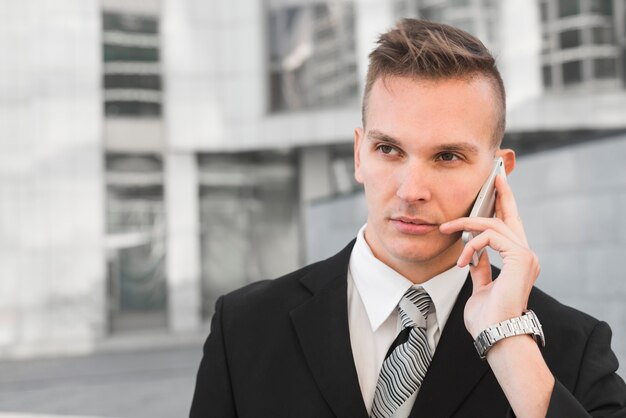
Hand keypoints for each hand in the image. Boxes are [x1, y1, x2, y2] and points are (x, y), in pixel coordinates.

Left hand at [440, 175, 539, 337]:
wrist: (496, 335)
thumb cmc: (488, 318)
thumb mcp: (480, 287)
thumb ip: (481, 268)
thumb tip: (474, 255)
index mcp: (518, 261)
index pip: (511, 227)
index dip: (505, 205)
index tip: (498, 187)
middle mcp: (526, 256)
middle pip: (511, 216)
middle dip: (501, 194)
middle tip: (494, 176)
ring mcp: (526, 256)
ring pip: (495, 224)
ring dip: (467, 224)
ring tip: (447, 229)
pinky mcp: (521, 259)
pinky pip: (491, 237)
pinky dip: (472, 244)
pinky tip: (462, 259)